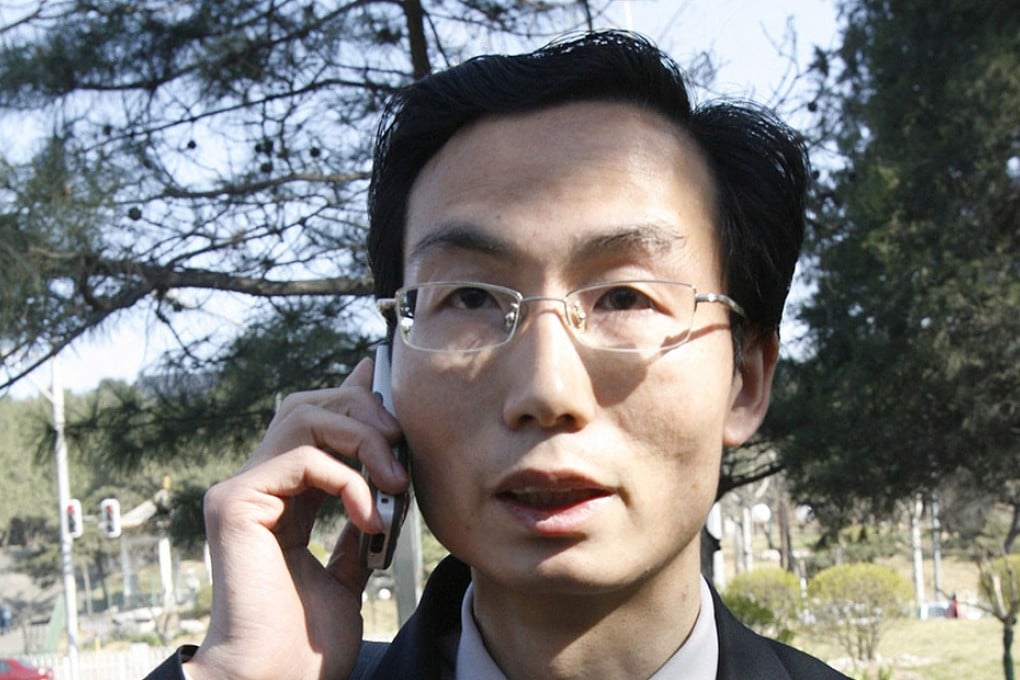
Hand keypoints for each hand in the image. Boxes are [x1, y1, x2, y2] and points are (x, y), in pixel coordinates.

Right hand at [185, 358, 407, 679]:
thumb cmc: (308, 637)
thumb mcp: (354, 562)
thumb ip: (363, 512)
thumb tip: (385, 472)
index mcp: (283, 494)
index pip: (313, 419)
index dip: (349, 391)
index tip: (381, 375)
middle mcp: (257, 483)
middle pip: (310, 404)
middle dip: (366, 414)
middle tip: (401, 453)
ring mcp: (241, 489)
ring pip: (305, 416)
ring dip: (363, 440)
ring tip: (394, 483)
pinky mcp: (234, 501)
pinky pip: (304, 457)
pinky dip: (349, 479)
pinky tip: (369, 516)